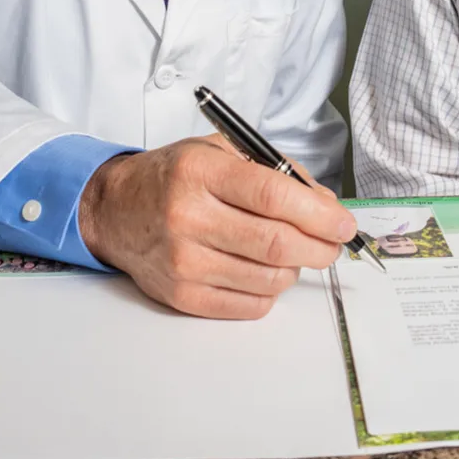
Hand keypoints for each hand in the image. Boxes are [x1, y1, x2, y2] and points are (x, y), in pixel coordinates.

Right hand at [77, 136, 356, 319]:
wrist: (115, 210)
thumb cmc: (175, 177)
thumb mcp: (220, 152)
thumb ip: (276, 172)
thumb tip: (325, 206)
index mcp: (200, 172)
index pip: (274, 196)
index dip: (319, 213)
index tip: (343, 223)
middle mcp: (188, 217)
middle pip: (277, 243)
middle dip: (320, 246)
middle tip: (332, 243)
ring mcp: (183, 262)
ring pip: (269, 279)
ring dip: (294, 268)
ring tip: (289, 252)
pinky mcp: (181, 296)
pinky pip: (249, 306)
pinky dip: (270, 291)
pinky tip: (262, 271)